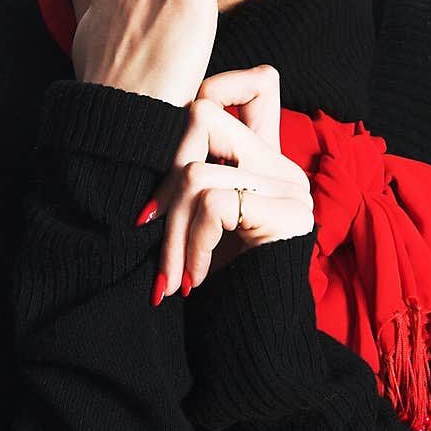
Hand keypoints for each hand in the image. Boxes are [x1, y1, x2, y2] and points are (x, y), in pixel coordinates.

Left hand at [138, 65, 314, 303]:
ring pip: (196, 171)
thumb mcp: (202, 226)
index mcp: (266, 159)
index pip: (261, 80)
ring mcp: (290, 188)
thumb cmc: (222, 291)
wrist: (258, 351)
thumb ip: (191, 182)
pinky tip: (194, 282)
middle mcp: (284, 165)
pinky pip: (214, 205)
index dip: (218, 86)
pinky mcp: (290, 216)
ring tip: (171, 277)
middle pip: (204, 114)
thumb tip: (140, 149)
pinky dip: (191, 246)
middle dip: (163, 176)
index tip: (178, 154)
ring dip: (171, 232)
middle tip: (151, 231)